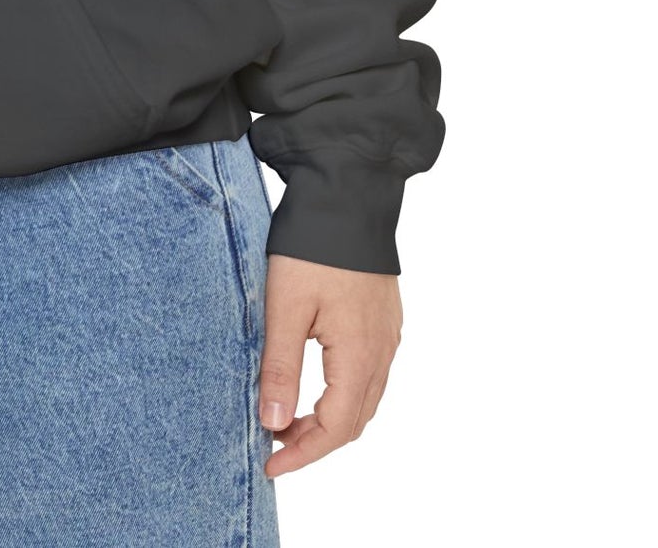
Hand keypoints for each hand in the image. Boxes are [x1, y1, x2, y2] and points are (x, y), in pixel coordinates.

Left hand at [258, 253, 402, 475]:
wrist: (349, 194)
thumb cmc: (313, 248)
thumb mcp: (285, 307)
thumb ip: (280, 368)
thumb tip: (274, 425)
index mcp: (359, 355)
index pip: (336, 428)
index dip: (303, 454)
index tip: (270, 464)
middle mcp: (382, 351)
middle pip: (354, 420)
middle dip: (315, 440)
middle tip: (273, 441)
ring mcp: (387, 334)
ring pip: (364, 397)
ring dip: (329, 416)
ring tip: (287, 414)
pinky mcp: (383, 317)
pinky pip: (369, 371)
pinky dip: (342, 391)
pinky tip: (314, 380)